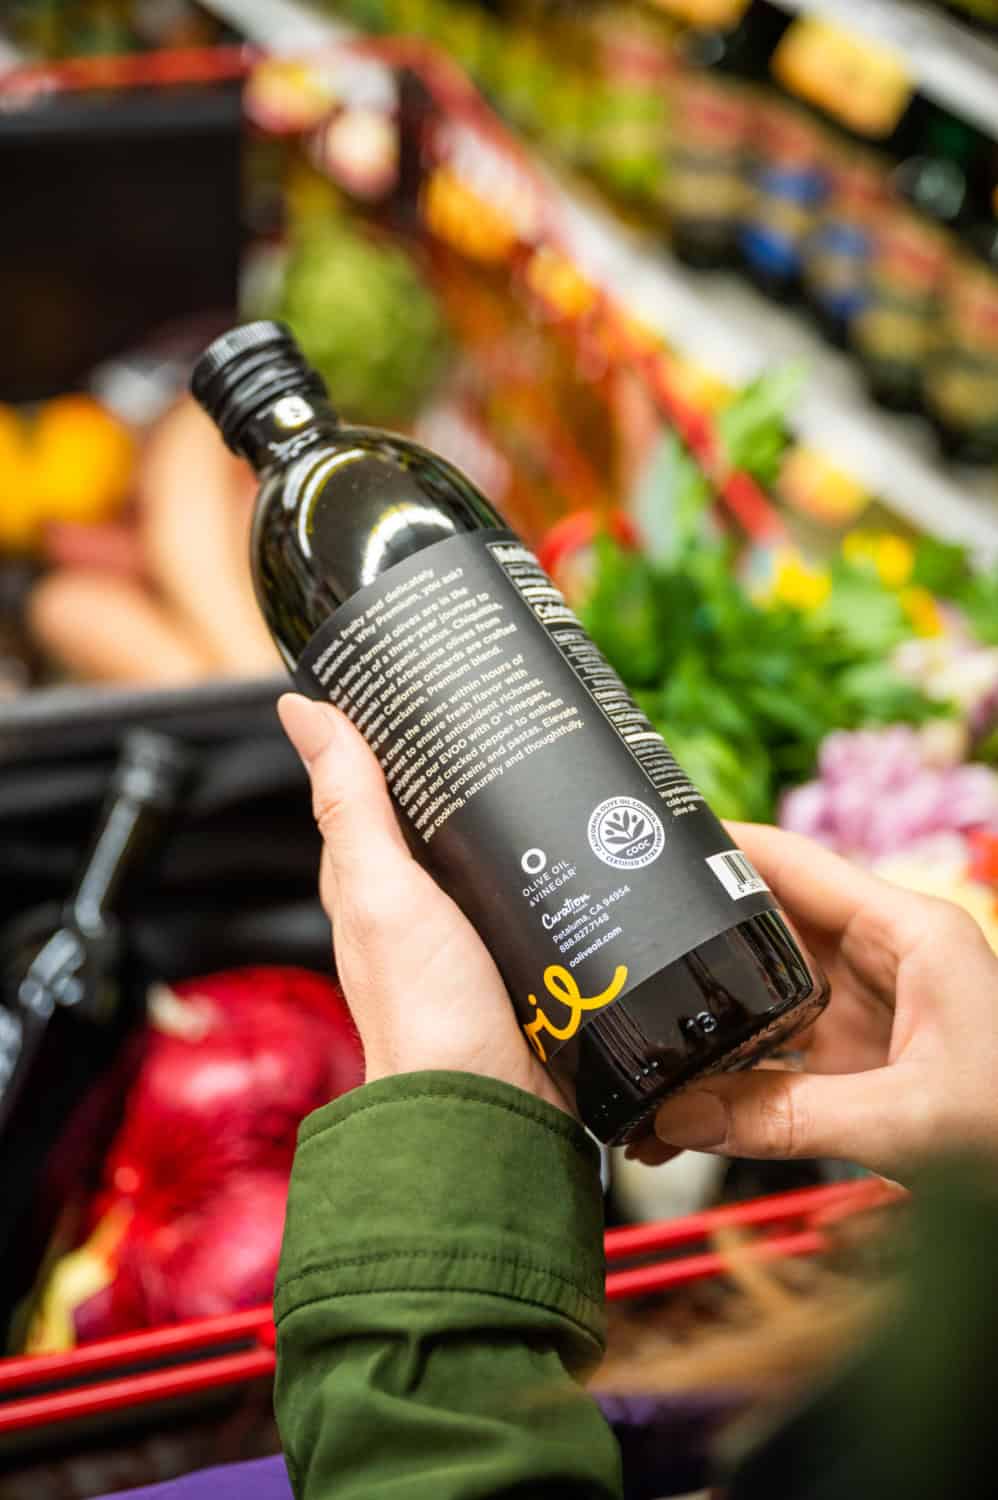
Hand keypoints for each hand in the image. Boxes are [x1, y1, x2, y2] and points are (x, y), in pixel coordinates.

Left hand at [278, 694, 570, 1115]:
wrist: (491, 1104)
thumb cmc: (425, 1009)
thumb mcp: (383, 887)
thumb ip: (350, 804)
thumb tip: (300, 711)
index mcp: (367, 883)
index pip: (370, 790)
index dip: (388, 738)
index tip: (425, 685)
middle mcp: (411, 906)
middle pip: (437, 818)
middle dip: (468, 770)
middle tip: (510, 712)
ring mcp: (466, 932)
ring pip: (486, 853)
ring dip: (514, 814)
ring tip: (556, 759)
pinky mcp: (515, 954)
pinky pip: (528, 891)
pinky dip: (545, 861)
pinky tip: (580, 840)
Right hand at [641, 823, 997, 1182]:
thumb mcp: (909, 1122)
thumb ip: (788, 1116)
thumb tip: (677, 1116)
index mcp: (909, 933)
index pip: (796, 866)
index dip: (719, 849)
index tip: (645, 843)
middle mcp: (884, 961)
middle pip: (765, 931)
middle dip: (691, 950)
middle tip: (614, 957)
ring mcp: (869, 1015)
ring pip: (763, 1001)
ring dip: (703, 1030)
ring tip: (632, 1053)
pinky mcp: (862, 1067)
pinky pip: (778, 1062)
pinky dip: (730, 1085)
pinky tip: (680, 1114)